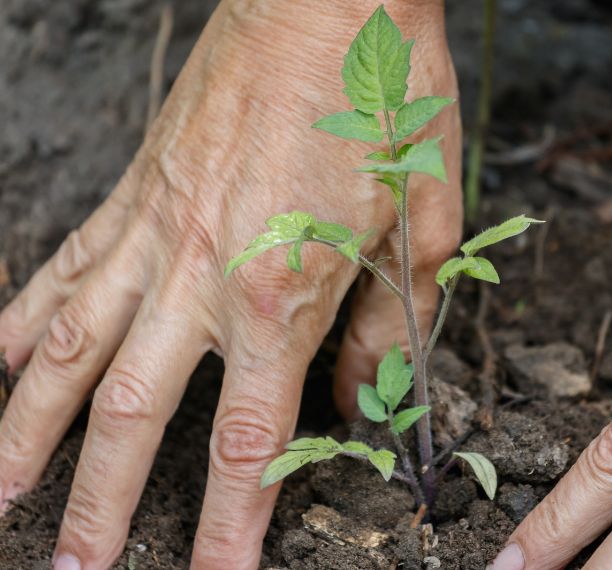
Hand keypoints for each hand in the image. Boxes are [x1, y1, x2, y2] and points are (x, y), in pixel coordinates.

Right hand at [0, 1, 458, 567]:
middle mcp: (201, 275)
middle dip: (100, 505)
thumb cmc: (385, 98)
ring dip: (27, 428)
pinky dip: (24, 317)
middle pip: (133, 416)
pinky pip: (67, 265)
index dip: (229, 527)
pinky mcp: (135, 192)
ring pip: (69, 347)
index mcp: (284, 293)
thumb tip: (361, 398)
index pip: (248, 441)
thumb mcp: (424, 220)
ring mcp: (155, 231)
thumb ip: (389, 322)